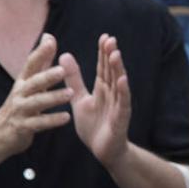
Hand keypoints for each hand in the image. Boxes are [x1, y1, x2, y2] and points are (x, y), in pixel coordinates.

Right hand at [0, 34, 72, 156]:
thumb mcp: (30, 81)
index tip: (50, 40)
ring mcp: (20, 110)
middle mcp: (20, 93)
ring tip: (70, 93)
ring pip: (37, 103)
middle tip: (63, 70)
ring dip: (53, 98)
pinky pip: (39, 124)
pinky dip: (52, 120)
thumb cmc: (20, 102)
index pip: (30, 63)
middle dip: (47, 75)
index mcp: (23, 81)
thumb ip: (42, 61)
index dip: (40, 52)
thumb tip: (49, 36)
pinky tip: (67, 117)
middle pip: (34, 82)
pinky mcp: (23, 127)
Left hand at [63, 34, 130, 170]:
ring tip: (115, 54)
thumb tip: (65, 55)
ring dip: (118, 69)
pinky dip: (123, 92)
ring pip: (118, 84)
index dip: (103, 53)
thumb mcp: (79, 99)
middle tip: (110, 39)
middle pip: (112, 72)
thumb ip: (74, 78)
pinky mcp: (120, 118)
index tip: (104, 37)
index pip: (103, 67)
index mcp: (102, 89)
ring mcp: (118, 105)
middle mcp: (112, 94)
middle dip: (111, 56)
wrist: (102, 151)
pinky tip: (122, 80)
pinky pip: (123, 103)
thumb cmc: (94, 125)